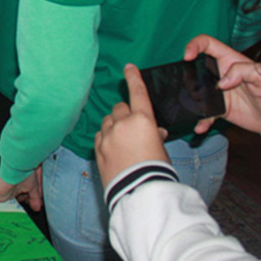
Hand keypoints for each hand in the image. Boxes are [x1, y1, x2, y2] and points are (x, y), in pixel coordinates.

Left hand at [95, 63, 170, 187]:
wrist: (140, 192)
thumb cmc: (157, 170)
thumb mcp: (162, 148)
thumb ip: (155, 134)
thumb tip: (154, 131)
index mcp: (143, 120)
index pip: (137, 92)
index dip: (133, 78)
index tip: (128, 67)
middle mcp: (123, 124)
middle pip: (120, 107)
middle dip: (126, 114)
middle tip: (134, 128)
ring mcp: (108, 136)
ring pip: (108, 120)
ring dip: (115, 125)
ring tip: (124, 141)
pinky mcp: (98, 148)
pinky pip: (100, 135)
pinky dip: (106, 138)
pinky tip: (114, 150)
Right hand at [184, 35, 260, 135]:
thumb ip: (244, 71)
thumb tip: (221, 82)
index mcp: (231, 60)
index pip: (207, 44)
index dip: (194, 45)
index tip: (188, 56)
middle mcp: (221, 74)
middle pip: (196, 66)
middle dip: (186, 72)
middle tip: (186, 83)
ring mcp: (218, 92)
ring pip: (196, 90)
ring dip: (190, 98)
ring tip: (191, 107)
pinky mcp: (219, 108)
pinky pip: (205, 113)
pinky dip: (201, 120)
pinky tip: (200, 126)